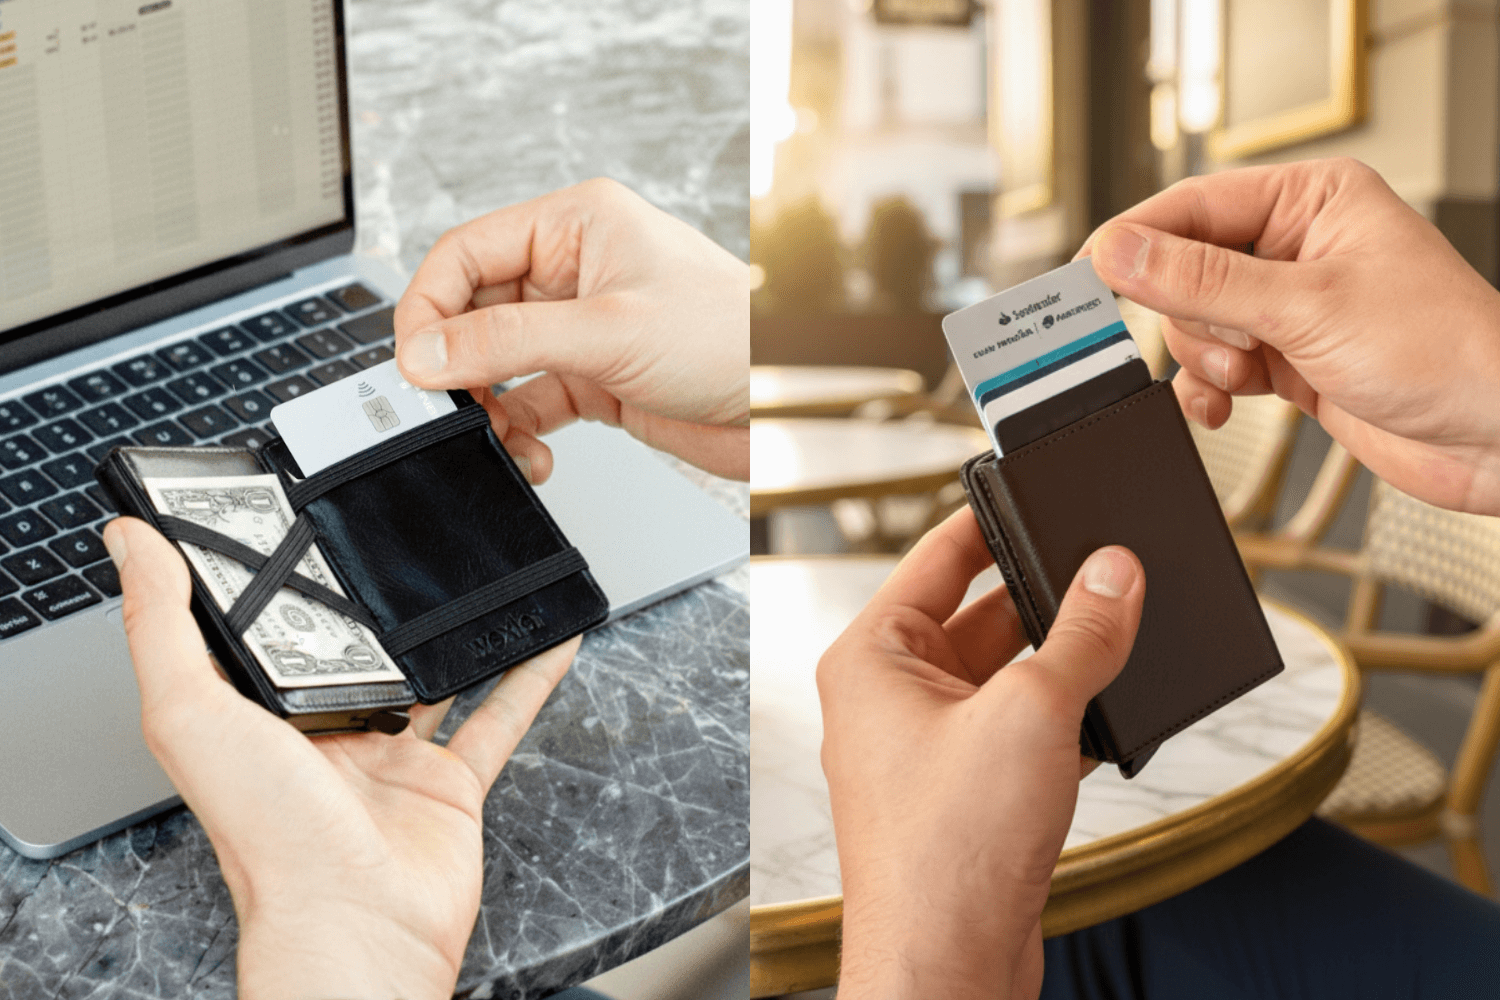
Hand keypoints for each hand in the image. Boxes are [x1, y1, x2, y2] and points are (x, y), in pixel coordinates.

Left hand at [103, 517, 578, 999]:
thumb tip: (130, 543)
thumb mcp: (191, 714)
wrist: (358, 925)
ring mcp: (392, 761)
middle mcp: (325, 737)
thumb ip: (162, 625)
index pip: (266, 632)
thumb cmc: (269, 840)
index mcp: (257, 719)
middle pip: (358, 651)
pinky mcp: (449, 784)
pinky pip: (499, 718)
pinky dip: (529, 676)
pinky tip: (550, 637)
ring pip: (435, 677)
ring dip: (458, 631)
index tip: (293, 520)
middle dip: (376, 601)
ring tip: (478, 575)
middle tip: (399, 534)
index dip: (279, 579)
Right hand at [393, 178, 748, 482]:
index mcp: (577, 225)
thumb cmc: (730, 337)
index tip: (414, 359)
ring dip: (488, 405)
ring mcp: (584, 327)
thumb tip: (429, 350)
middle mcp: (575, 271)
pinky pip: (533, 401)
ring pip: (500, 363)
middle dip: (457, 364)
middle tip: (448, 405)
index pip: (467, 253)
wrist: (785, 402)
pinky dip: (520, 430)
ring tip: (496, 435)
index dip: (429, 305)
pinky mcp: (598, 378)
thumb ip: (509, 341)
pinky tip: (529, 452)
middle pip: (476, 311)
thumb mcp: (608, 331)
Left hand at [817, 509, 1144, 999]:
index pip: (935, 556)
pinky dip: (1062, 718)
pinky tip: (1110, 712)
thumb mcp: (1030, 714)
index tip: (1039, 492)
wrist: (946, 966)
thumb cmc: (943, 852)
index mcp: (871, 656)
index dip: (992, 519)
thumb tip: (1114, 574)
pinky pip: (1017, 729)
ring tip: (1121, 642)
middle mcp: (889, 696)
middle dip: (1044, 599)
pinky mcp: (963, 792)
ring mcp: (925, 747)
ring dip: (1060, 663)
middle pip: (978, 614)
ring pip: (1004, 675)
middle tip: (1109, 573)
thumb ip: (1081, 636)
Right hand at [1079, 157, 1499, 514]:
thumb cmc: (1446, 352)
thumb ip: (1202, 280)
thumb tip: (1121, 252)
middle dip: (1194, 319)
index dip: (1137, 240)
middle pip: (1183, 271)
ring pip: (1196, 326)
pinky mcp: (1287, 362)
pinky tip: (1229, 405)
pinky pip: (1215, 369)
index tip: (1091, 274)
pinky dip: (1211, 391)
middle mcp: (1296, 248)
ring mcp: (1290, 308)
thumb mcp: (1307, 306)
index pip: (1193, 206)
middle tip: (1225, 345)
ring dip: (1209, 361)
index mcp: (1310, 201)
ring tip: (1251, 376)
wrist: (1497, 436)